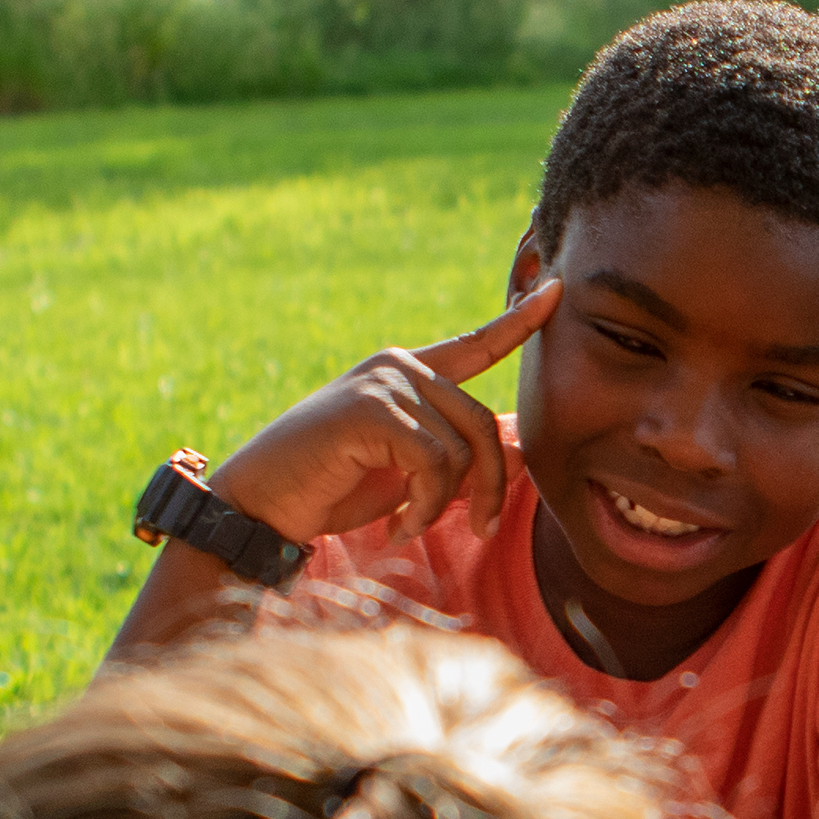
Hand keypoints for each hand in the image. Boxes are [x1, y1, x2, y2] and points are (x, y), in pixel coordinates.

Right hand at [211, 279, 558, 547]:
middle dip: (492, 484)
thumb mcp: (407, 474)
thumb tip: (521, 453)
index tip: (557, 290)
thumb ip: (456, 456)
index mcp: (407, 374)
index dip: (518, 322)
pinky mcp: (372, 409)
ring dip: (445, 503)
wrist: (261, 503)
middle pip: (482, 421)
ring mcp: (384, 383)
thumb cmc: (330, 489)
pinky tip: (399, 526)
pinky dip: (424, 506)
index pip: (475, 345)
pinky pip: (434, 462)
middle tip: (479, 527)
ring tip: (412, 527)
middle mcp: (398, 367)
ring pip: (461, 449)